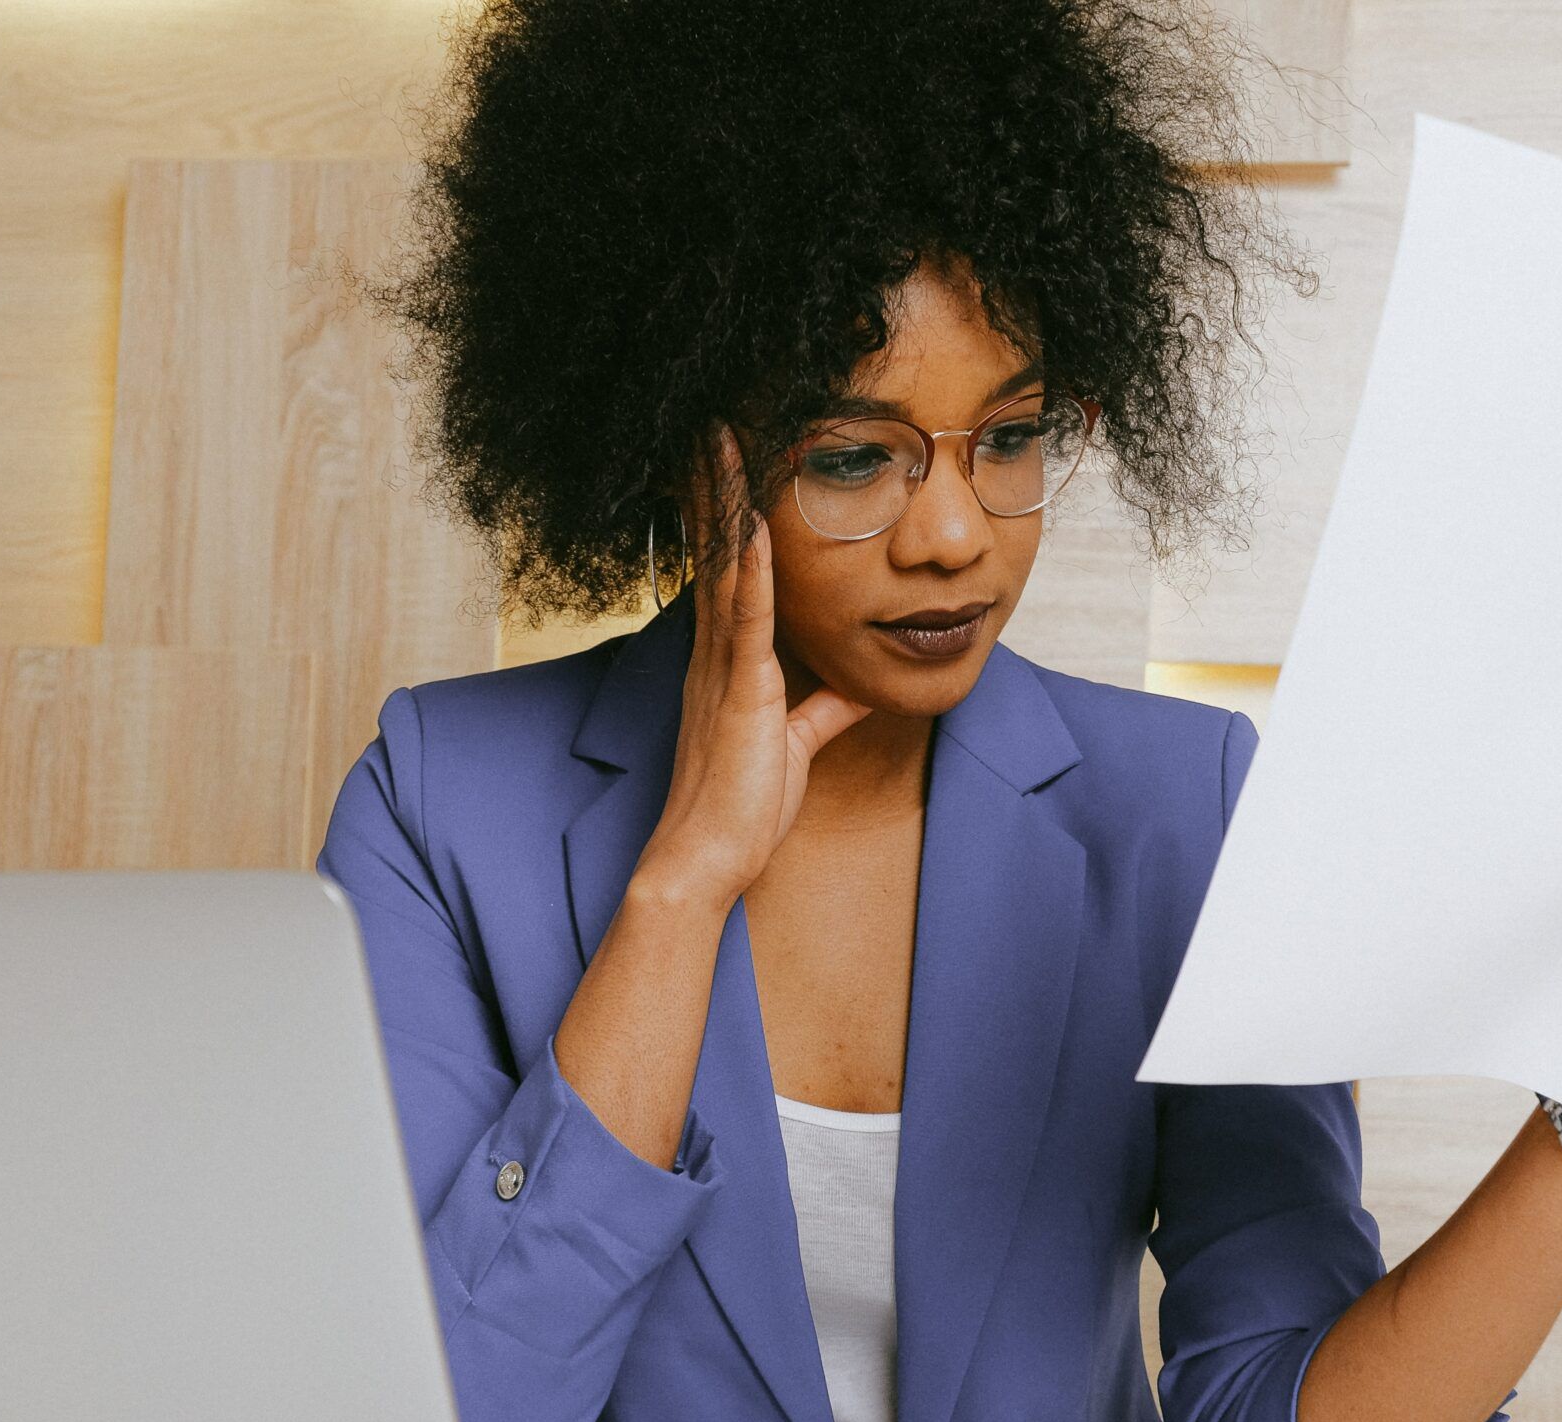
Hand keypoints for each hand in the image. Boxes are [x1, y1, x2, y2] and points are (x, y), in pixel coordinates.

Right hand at [633, 424, 874, 908]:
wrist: (706, 859)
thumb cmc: (742, 810)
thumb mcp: (796, 746)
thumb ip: (822, 709)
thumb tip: (855, 686)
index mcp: (727, 662)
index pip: (728, 570)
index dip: (727, 512)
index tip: (730, 460)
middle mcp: (714, 652)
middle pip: (716, 550)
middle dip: (714, 485)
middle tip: (712, 422)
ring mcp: (723, 667)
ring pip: (725, 566)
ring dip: (726, 501)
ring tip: (722, 440)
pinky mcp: (741, 691)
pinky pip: (746, 617)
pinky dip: (751, 568)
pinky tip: (754, 521)